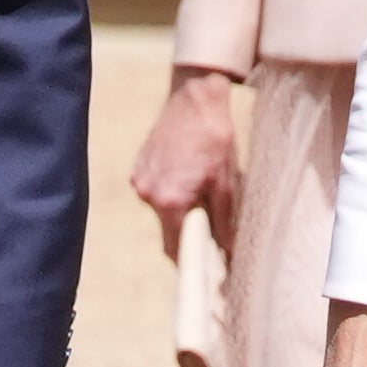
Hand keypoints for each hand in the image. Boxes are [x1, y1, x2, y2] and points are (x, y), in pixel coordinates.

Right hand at [131, 67, 243, 263]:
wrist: (194, 98)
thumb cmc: (215, 137)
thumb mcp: (226, 181)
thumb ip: (224, 219)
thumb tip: (226, 247)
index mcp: (170, 200)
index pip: (176, 247)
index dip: (191, 260)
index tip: (204, 267)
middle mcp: (149, 193)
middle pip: (167, 232)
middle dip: (186, 237)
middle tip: (209, 233)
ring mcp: (140, 180)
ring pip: (161, 211)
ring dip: (178, 212)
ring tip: (200, 193)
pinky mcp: (139, 168)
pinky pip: (154, 192)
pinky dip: (169, 193)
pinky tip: (187, 175)